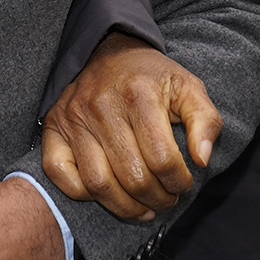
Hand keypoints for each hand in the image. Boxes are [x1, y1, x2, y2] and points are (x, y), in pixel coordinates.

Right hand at [41, 33, 221, 220]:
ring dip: (125, 207)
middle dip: (157, 199)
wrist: (109, 51)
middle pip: (132, 176)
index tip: (184, 182)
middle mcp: (101, 106)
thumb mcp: (188, 88)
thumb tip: (202, 160)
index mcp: (138, 94)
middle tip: (166, 199)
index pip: (162, 158)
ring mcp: (73, 118)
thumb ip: (205, 121)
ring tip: (143, 207)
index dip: (179, 181)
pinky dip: (82, 194)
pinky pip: (60, 174)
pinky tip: (107, 193)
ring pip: (98, 184)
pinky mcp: (54, 127)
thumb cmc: (151, 77)